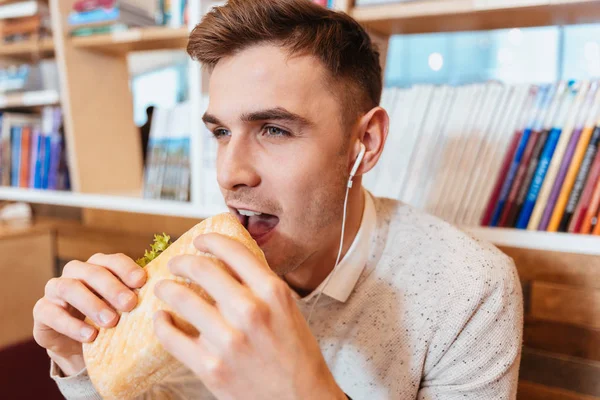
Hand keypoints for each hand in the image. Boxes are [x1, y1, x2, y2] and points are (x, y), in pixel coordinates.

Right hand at [33, 253, 145, 375]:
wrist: (79, 342)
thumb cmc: (108, 318)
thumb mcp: (123, 307)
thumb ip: (136, 296)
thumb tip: (165, 293)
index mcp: (99, 266)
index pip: (112, 260)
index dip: (126, 268)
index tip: (142, 282)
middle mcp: (76, 272)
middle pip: (92, 272)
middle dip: (112, 288)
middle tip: (130, 304)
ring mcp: (56, 289)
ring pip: (70, 288)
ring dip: (92, 304)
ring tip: (111, 322)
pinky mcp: (42, 311)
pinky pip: (51, 313)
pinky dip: (71, 325)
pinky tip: (90, 336)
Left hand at [153, 234, 345, 399]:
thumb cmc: (297, 354)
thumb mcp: (289, 310)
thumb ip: (261, 286)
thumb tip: (231, 264)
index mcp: (273, 293)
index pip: (233, 251)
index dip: (210, 241)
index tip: (200, 241)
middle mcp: (250, 311)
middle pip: (202, 269)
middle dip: (182, 261)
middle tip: (176, 263)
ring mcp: (228, 341)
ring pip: (182, 299)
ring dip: (166, 288)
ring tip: (163, 288)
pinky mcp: (211, 368)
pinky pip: (172, 338)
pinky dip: (162, 324)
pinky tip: (161, 318)